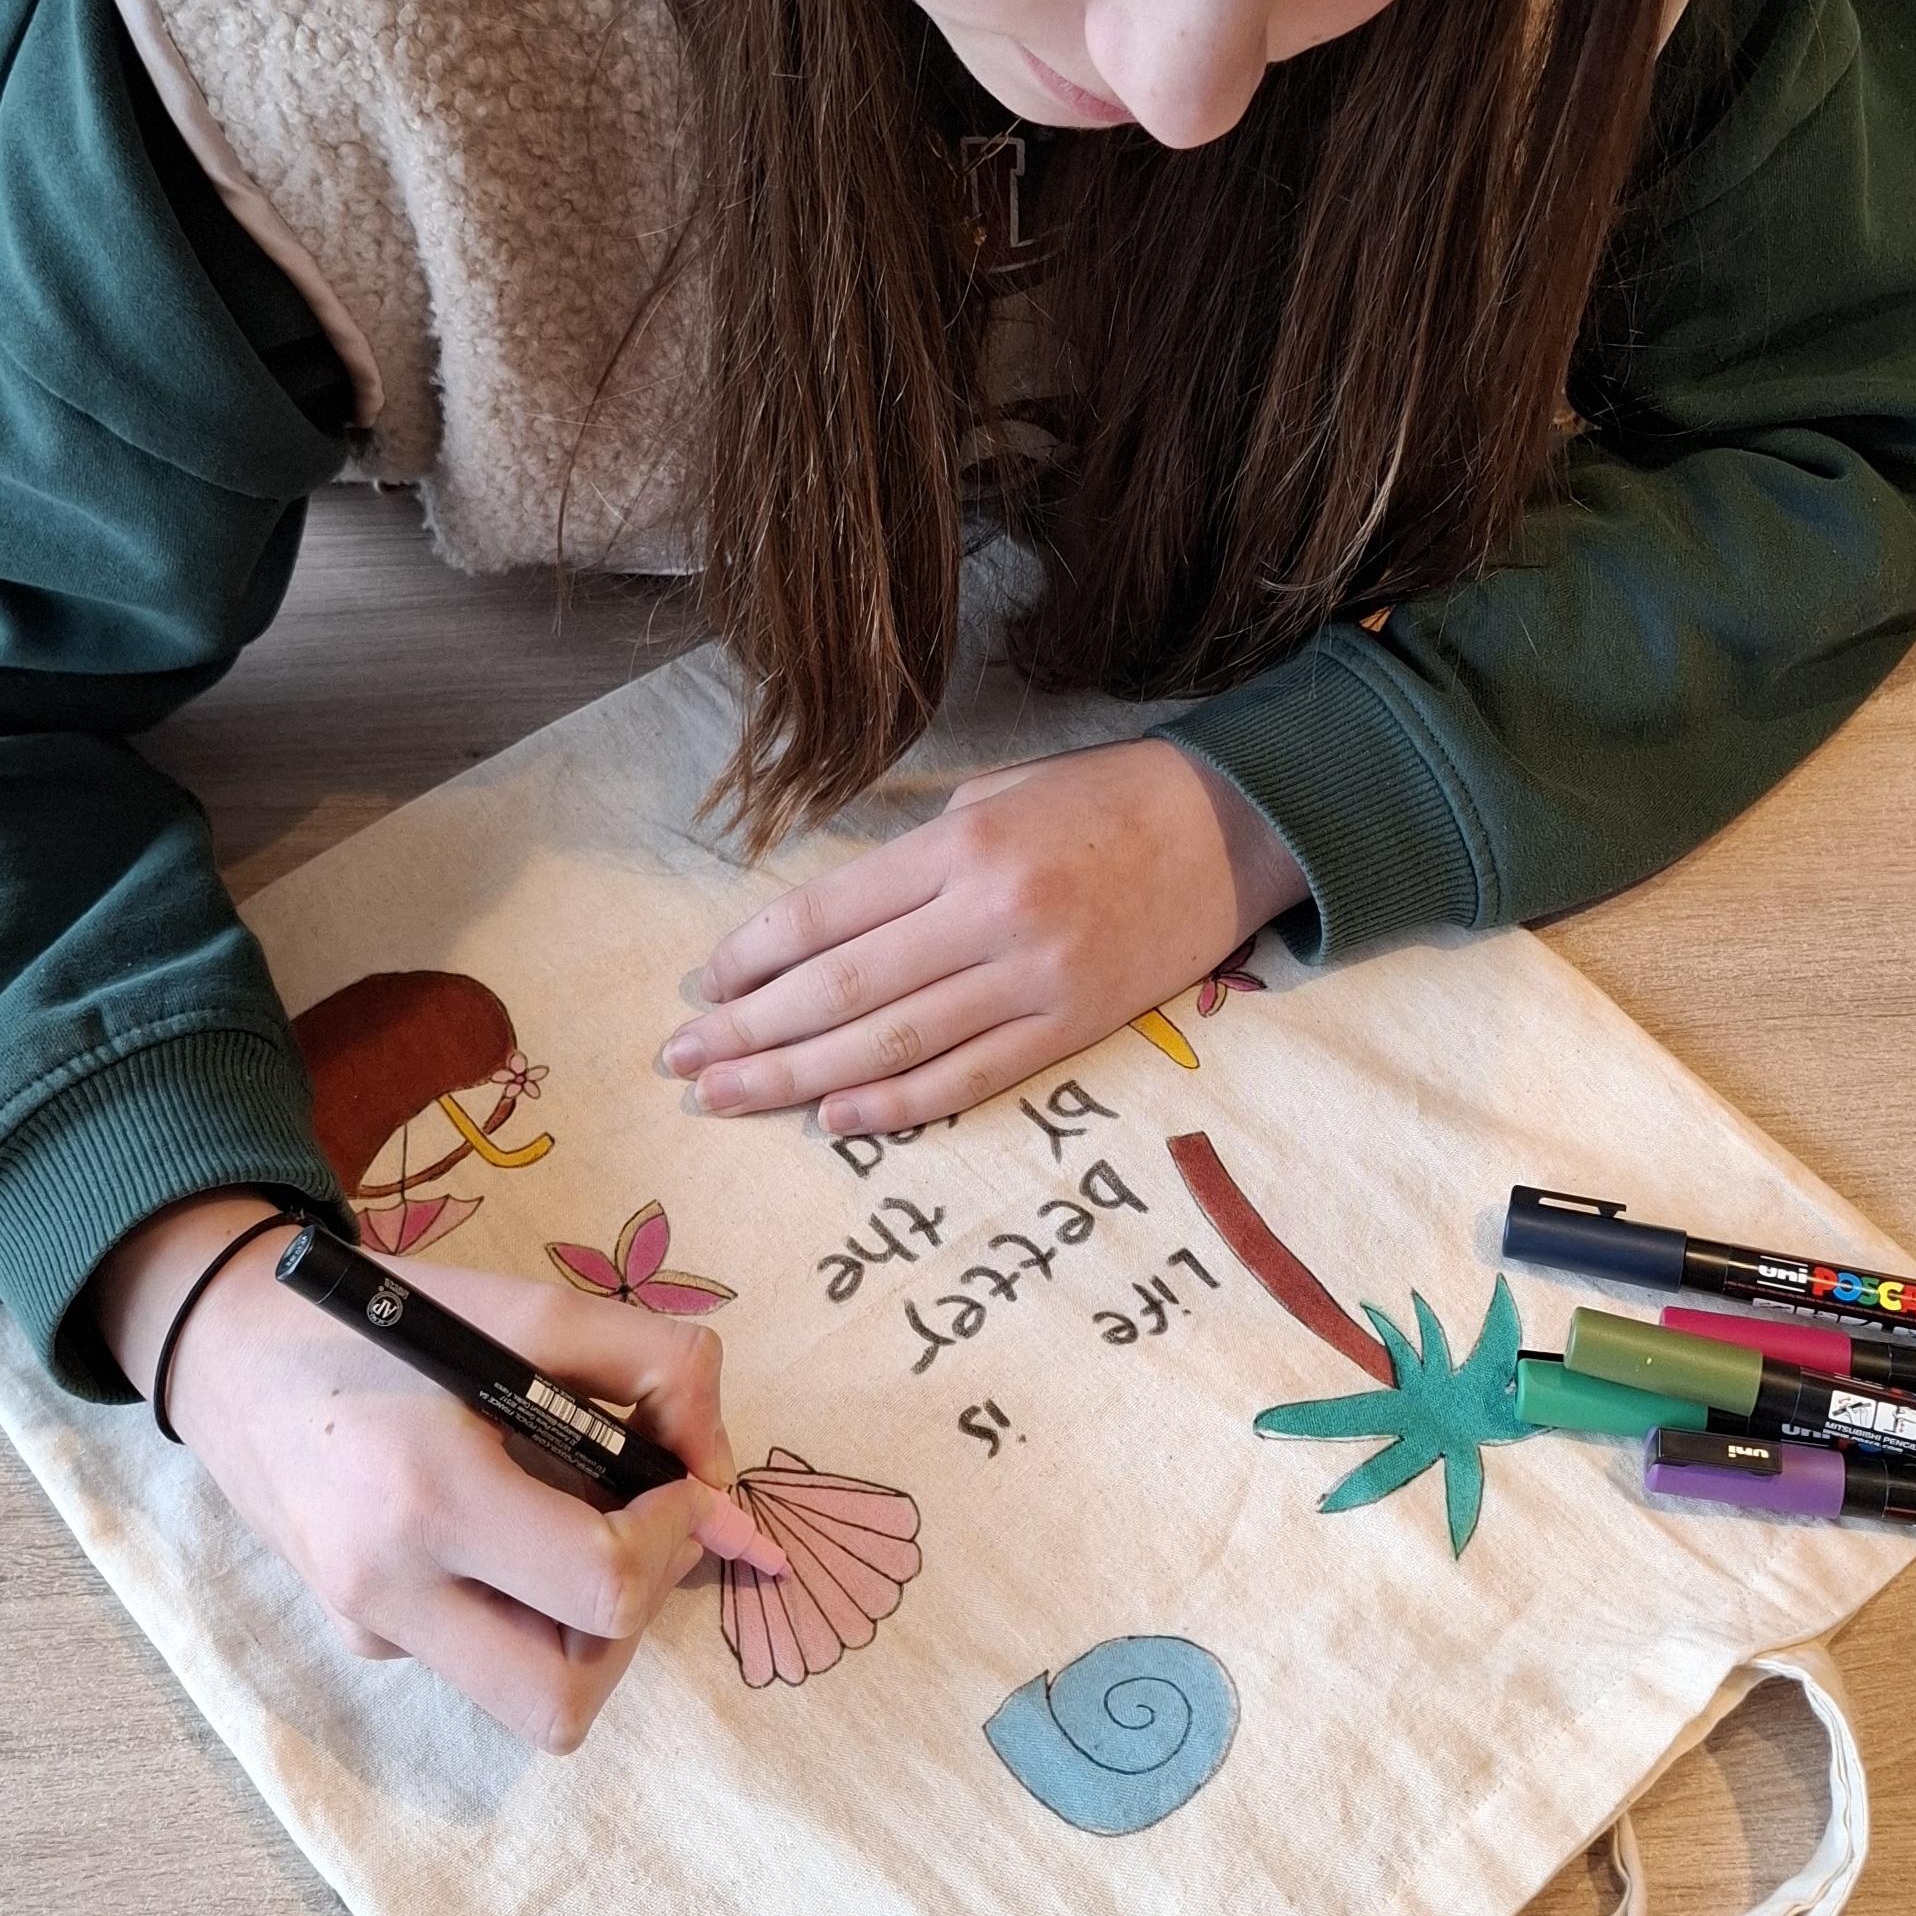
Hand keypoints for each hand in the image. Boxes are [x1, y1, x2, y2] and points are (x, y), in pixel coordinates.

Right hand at [93, 1196, 773, 1751]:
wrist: (229, 1349)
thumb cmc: (382, 1321)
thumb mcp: (525, 1309)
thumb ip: (655, 1368)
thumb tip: (725, 1481)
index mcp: (430, 1500)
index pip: (602, 1588)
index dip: (673, 1536)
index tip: (675, 1478)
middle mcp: (389, 1594)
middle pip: (562, 1704)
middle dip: (630, 1627)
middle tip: (633, 1533)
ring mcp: (369, 1631)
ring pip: (527, 1695)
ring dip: (582, 1627)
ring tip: (569, 1518)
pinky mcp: (361, 1639)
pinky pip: (478, 1655)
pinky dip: (524, 1606)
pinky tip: (499, 1521)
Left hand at [660, 735, 1305, 1131]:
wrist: (1237, 827)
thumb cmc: (1108, 798)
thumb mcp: (1000, 794)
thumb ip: (918, 855)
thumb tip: (832, 921)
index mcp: (961, 846)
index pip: (825, 916)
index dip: (749, 958)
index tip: (698, 987)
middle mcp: (987, 916)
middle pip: (838, 991)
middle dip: (746, 1029)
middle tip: (679, 1060)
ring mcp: (1032, 981)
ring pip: (888, 1045)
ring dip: (793, 1078)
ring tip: (726, 1098)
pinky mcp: (1071, 1028)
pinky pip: (965, 1079)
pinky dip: (893, 1105)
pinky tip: (832, 1120)